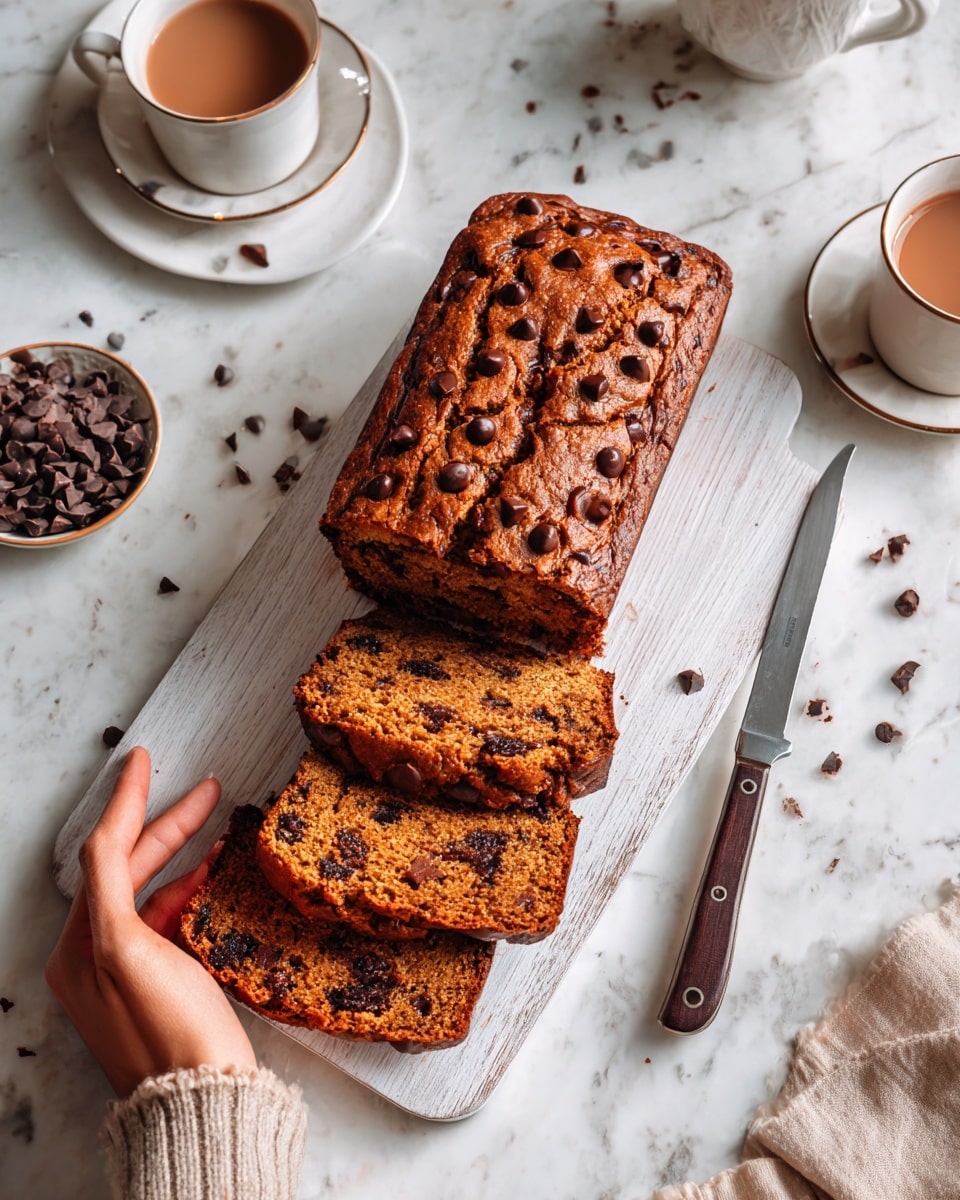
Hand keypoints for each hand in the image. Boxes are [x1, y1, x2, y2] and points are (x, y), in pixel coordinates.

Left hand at [46, 747, 256, 1095]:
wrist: (204, 1097)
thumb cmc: (168, 1029)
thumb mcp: (125, 950)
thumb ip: (110, 886)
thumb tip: (106, 834)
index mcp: (79, 947)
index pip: (103, 855)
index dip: (127, 803)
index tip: (144, 760)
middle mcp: (95, 954)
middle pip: (130, 869)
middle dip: (168, 826)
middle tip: (209, 790)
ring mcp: (130, 968)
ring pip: (155, 889)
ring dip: (184, 854)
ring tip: (220, 821)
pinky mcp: (164, 979)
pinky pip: (172, 917)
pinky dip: (193, 889)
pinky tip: (217, 873)